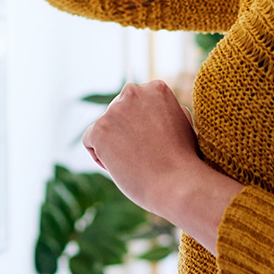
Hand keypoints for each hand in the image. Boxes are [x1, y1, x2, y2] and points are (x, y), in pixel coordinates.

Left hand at [82, 80, 200, 220]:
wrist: (177, 184)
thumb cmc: (184, 160)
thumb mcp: (183, 123)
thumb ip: (164, 110)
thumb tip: (151, 106)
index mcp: (155, 88)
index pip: (135, 105)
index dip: (143, 128)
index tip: (156, 144)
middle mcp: (133, 92)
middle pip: (118, 113)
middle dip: (126, 133)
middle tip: (144, 155)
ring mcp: (114, 110)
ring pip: (104, 128)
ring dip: (114, 145)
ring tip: (135, 162)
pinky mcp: (99, 129)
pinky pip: (90, 142)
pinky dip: (101, 156)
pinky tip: (121, 166)